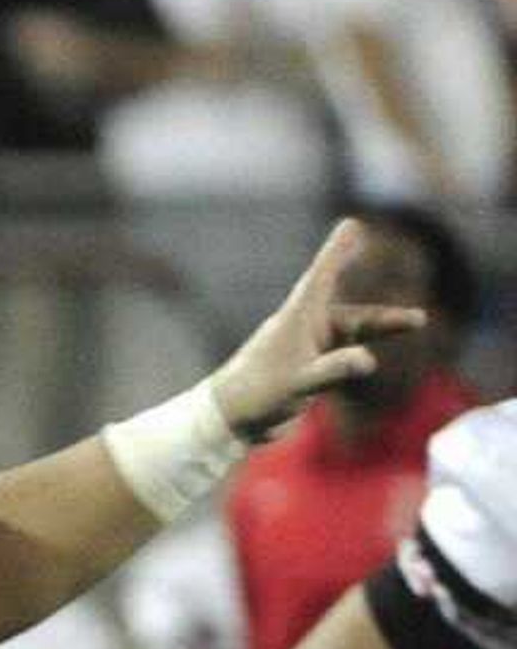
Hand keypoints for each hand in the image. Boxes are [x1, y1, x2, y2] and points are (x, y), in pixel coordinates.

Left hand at [208, 219, 433, 441]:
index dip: (337, 251)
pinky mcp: (308, 370)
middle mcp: (305, 329)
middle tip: (418, 313)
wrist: (230, 423)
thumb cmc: (256, 395)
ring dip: (382, 328)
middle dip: (385, 313)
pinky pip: (343, 355)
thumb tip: (368, 360)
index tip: (351, 224)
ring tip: (417, 320)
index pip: (322, 277)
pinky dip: (362, 353)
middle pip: (353, 313)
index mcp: (298, 319)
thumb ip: (333, 370)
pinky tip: (372, 357)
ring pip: (353, 333)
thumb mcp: (298, 382)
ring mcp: (308, 349)